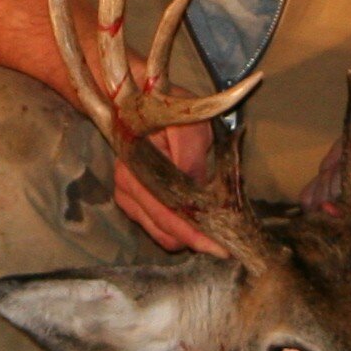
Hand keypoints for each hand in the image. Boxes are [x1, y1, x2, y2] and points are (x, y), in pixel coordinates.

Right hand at [111, 121, 228, 256]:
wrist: (142, 102)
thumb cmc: (171, 110)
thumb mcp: (190, 126)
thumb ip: (192, 158)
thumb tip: (197, 194)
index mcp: (136, 164)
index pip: (167, 209)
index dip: (194, 232)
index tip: (221, 247)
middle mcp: (125, 182)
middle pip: (163, 227)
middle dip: (195, 240)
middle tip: (225, 248)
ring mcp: (125, 194)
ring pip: (159, 233)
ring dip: (187, 238)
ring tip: (214, 233)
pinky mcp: (130, 201)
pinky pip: (155, 229)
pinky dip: (177, 232)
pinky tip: (195, 224)